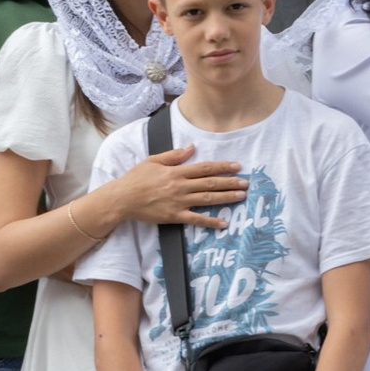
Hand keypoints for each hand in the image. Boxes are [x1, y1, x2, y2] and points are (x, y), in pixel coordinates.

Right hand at [106, 144, 249, 230]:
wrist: (122, 199)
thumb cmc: (136, 179)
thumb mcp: (153, 161)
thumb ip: (174, 155)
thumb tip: (192, 147)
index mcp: (176, 171)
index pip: (204, 168)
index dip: (222, 167)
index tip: (237, 167)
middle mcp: (180, 186)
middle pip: (210, 183)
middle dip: (230, 182)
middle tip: (247, 183)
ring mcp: (178, 201)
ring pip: (207, 198)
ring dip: (226, 197)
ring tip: (241, 196)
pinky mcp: (174, 216)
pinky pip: (196, 219)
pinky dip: (210, 222)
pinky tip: (223, 223)